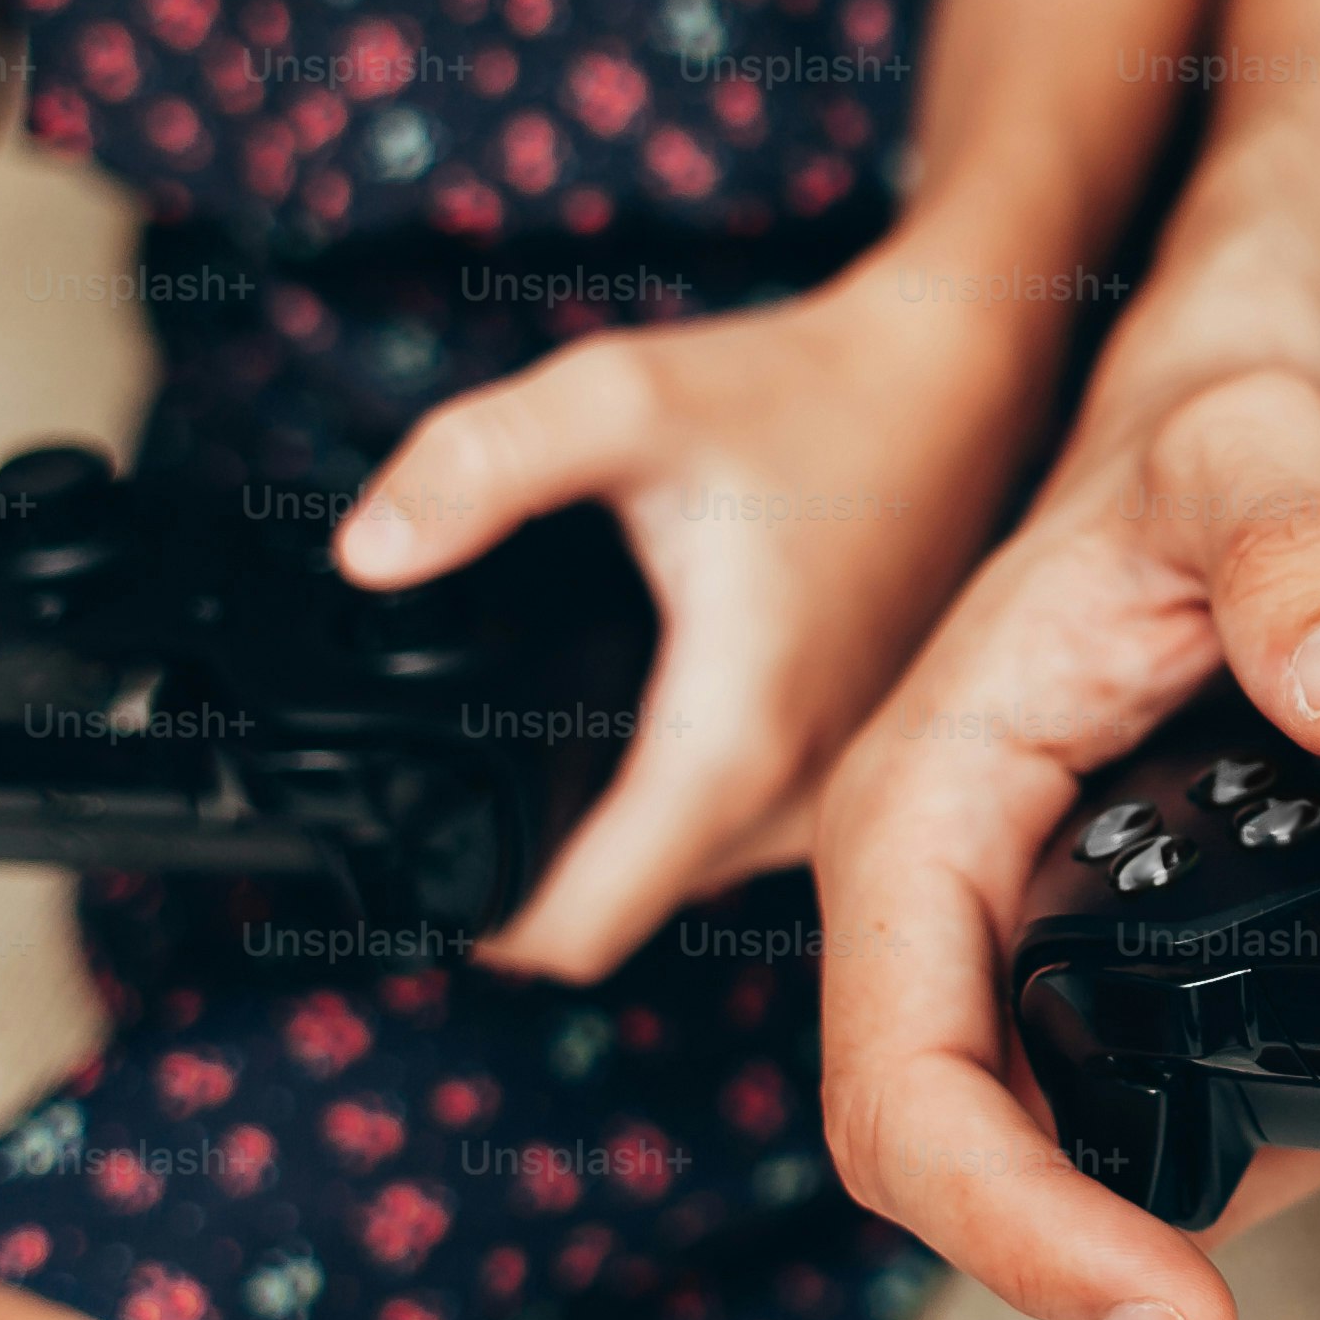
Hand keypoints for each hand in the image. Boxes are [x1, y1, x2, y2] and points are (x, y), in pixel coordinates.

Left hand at [334, 252, 1069, 980]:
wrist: (953, 386)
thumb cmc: (804, 397)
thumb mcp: (620, 399)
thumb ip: (476, 467)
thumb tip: (365, 554)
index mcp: (732, 747)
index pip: (579, 933)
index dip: (475, 926)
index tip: (414, 869)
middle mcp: (794, 800)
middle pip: (619, 913)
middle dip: (526, 876)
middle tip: (453, 777)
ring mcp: (833, 794)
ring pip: (678, 878)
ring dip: (605, 839)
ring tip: (542, 743)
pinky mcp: (850, 768)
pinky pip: (732, 836)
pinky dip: (667, 804)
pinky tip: (638, 721)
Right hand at [808, 364, 1319, 1319]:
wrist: (1233, 420)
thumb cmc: (1209, 432)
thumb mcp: (1259, 448)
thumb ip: (1305, 552)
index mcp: (919, 802)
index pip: (902, 1078)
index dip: (1016, 1222)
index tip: (1171, 1305)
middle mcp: (932, 885)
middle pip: (929, 1147)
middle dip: (1053, 1261)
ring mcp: (996, 921)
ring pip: (1005, 1137)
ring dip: (1115, 1221)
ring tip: (1281, 1219)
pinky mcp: (1068, 938)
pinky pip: (1085, 1086)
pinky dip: (1175, 1148)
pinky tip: (1299, 1145)